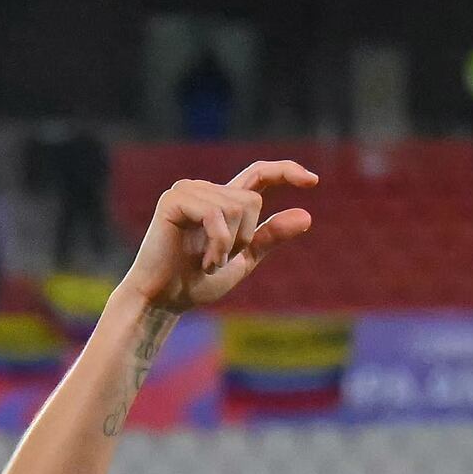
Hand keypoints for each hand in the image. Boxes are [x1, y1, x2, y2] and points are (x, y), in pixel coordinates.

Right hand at [115, 159, 314, 316]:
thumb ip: (269, 238)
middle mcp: (203, 190)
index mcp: (220, 201)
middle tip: (218, 260)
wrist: (160, 302)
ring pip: (237, 206)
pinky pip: (217, 214)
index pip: (259, 175)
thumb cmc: (193, 284)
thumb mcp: (242, 261)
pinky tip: (202, 261)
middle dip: (244, 236)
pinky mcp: (174, 200)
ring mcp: (187, 191)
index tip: (313, 182)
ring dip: (228, 245)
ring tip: (206, 263)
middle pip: (252, 199)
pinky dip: (217, 243)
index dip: (286, 172)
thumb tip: (307, 215)